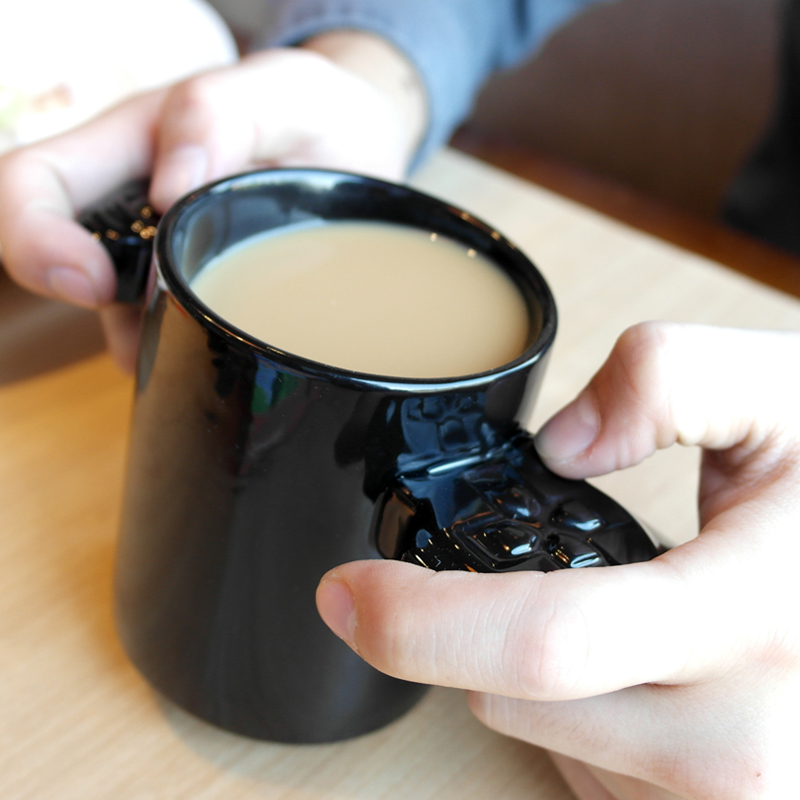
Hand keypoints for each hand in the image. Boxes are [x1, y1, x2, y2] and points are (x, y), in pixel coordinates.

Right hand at [0, 34, 425, 371]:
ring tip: (220, 339)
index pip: (37, 184)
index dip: (35, 236)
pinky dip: (188, 354)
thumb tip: (168, 190)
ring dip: (151, 342)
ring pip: (117, 314)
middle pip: (60, 261)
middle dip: (97, 309)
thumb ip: (219, 114)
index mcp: (133, 145)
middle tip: (158, 332)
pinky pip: (170, 336)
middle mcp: (134, 206)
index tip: (92, 281)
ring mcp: (162, 256)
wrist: (359, 158)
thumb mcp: (282, 92)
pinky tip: (232, 351)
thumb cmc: (314, 115)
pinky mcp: (197, 293)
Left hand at [316, 322, 799, 798]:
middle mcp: (746, 745)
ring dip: (540, 679)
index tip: (346, 595)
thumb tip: (567, 442)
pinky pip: (599, 783)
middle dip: (480, 633)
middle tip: (529, 569)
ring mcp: (744, 797)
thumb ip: (665, 380)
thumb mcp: (777, 393)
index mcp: (749, 620)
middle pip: (518, 701)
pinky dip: (588, 722)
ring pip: (551, 747)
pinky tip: (641, 671)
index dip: (416, 623)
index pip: (540, 644)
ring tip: (616, 614)